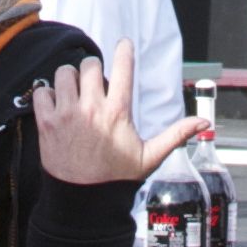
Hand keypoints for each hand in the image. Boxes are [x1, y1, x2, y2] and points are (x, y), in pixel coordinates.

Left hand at [29, 61, 208, 189]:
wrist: (84, 202)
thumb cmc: (117, 178)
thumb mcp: (150, 157)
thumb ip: (176, 134)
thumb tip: (205, 122)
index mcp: (118, 113)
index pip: (123, 68)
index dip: (124, 50)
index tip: (124, 43)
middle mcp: (92, 109)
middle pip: (90, 65)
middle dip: (93, 70)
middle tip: (95, 83)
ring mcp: (67, 115)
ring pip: (64, 73)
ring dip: (69, 78)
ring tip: (75, 92)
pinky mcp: (47, 124)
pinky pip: (41, 91)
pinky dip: (47, 93)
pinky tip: (56, 105)